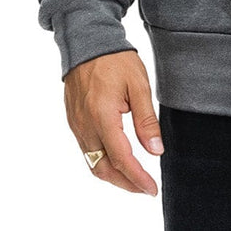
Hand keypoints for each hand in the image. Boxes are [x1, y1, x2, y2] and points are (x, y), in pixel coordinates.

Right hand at [64, 50, 163, 195]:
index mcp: (103, 116)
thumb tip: (156, 151)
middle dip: (125, 183)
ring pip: (93, 163)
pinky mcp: (74, 122)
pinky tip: (117, 159)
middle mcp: (85, 126)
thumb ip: (146, 120)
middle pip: (103, 169)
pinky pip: (87, 151)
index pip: (121, 158)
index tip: (152, 189)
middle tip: (145, 188)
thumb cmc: (115, 60)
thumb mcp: (138, 85)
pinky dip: (102, 162)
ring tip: (134, 178)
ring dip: (113, 175)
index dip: (138, 178)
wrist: (88, 42)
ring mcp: (77, 125)